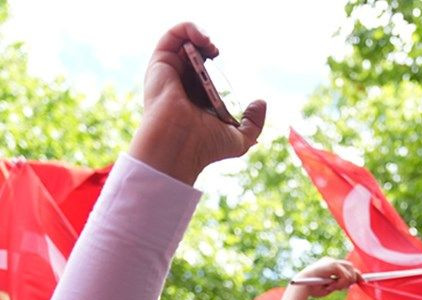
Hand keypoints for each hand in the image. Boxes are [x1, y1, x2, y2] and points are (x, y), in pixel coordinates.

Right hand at [129, 22, 265, 184]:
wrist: (181, 146)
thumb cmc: (206, 147)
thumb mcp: (240, 139)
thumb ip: (254, 123)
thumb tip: (261, 102)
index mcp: (196, 98)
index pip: (205, 72)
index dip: (215, 62)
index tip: (224, 63)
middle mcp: (181, 84)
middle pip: (194, 54)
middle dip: (208, 47)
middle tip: (217, 52)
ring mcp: (170, 74)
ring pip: (182, 41)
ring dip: (200, 34)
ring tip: (212, 46)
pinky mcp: (160, 64)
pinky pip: (173, 36)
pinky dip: (189, 29)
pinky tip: (204, 40)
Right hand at [290, 257, 360, 298]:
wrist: (301, 288)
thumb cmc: (312, 289)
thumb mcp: (330, 286)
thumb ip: (340, 282)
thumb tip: (352, 282)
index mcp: (330, 265)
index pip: (347, 267)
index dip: (355, 275)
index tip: (362, 281)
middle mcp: (331, 261)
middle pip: (351, 267)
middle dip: (352, 278)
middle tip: (342, 288)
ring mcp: (331, 261)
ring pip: (350, 271)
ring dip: (345, 282)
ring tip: (334, 288)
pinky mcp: (332, 264)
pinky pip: (345, 275)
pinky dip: (341, 283)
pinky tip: (331, 286)